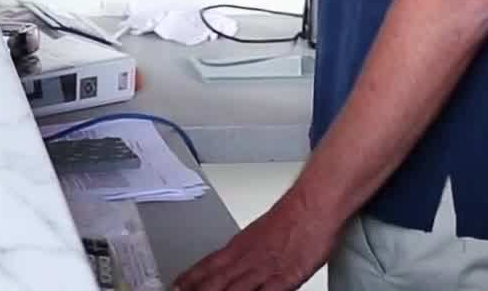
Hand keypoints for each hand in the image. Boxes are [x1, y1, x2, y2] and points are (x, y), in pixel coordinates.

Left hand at [173, 194, 337, 290]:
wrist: (312, 204)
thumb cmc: (291, 218)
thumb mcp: (258, 234)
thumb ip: (244, 252)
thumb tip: (232, 265)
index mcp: (239, 247)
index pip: (207, 266)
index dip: (189, 279)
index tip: (175, 287)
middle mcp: (246, 258)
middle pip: (214, 281)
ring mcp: (264, 269)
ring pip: (232, 290)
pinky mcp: (284, 277)